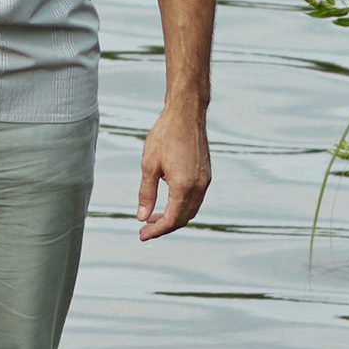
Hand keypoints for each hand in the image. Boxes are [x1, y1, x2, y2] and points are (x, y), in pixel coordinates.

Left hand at [137, 99, 210, 239]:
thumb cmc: (166, 135)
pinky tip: (167, 200)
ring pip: (190, 210)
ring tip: (153, 216)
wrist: (186, 113)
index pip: (171, 219)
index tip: (142, 235)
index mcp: (184, 186)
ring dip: (173, 216)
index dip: (156, 231)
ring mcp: (205, 181)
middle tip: (145, 229)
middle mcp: (199, 187)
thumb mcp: (149, 166)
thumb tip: (142, 217)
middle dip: (163, 226)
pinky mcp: (206, 174)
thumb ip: (146, 193)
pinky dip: (181, 206)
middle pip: (183, 219)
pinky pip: (195, 199)